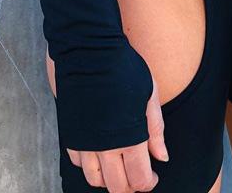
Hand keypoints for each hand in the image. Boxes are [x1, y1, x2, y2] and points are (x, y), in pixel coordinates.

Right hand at [46, 48, 167, 191]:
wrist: (89, 51)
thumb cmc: (123, 68)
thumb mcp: (149, 94)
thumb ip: (156, 130)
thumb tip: (161, 157)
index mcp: (129, 137)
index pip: (138, 179)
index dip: (147, 183)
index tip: (152, 176)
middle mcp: (104, 145)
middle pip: (117, 186)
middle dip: (130, 187)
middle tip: (137, 175)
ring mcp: (84, 141)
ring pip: (94, 180)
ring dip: (108, 180)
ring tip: (119, 168)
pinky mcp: (70, 134)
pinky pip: (78, 163)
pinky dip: (90, 166)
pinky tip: (100, 154)